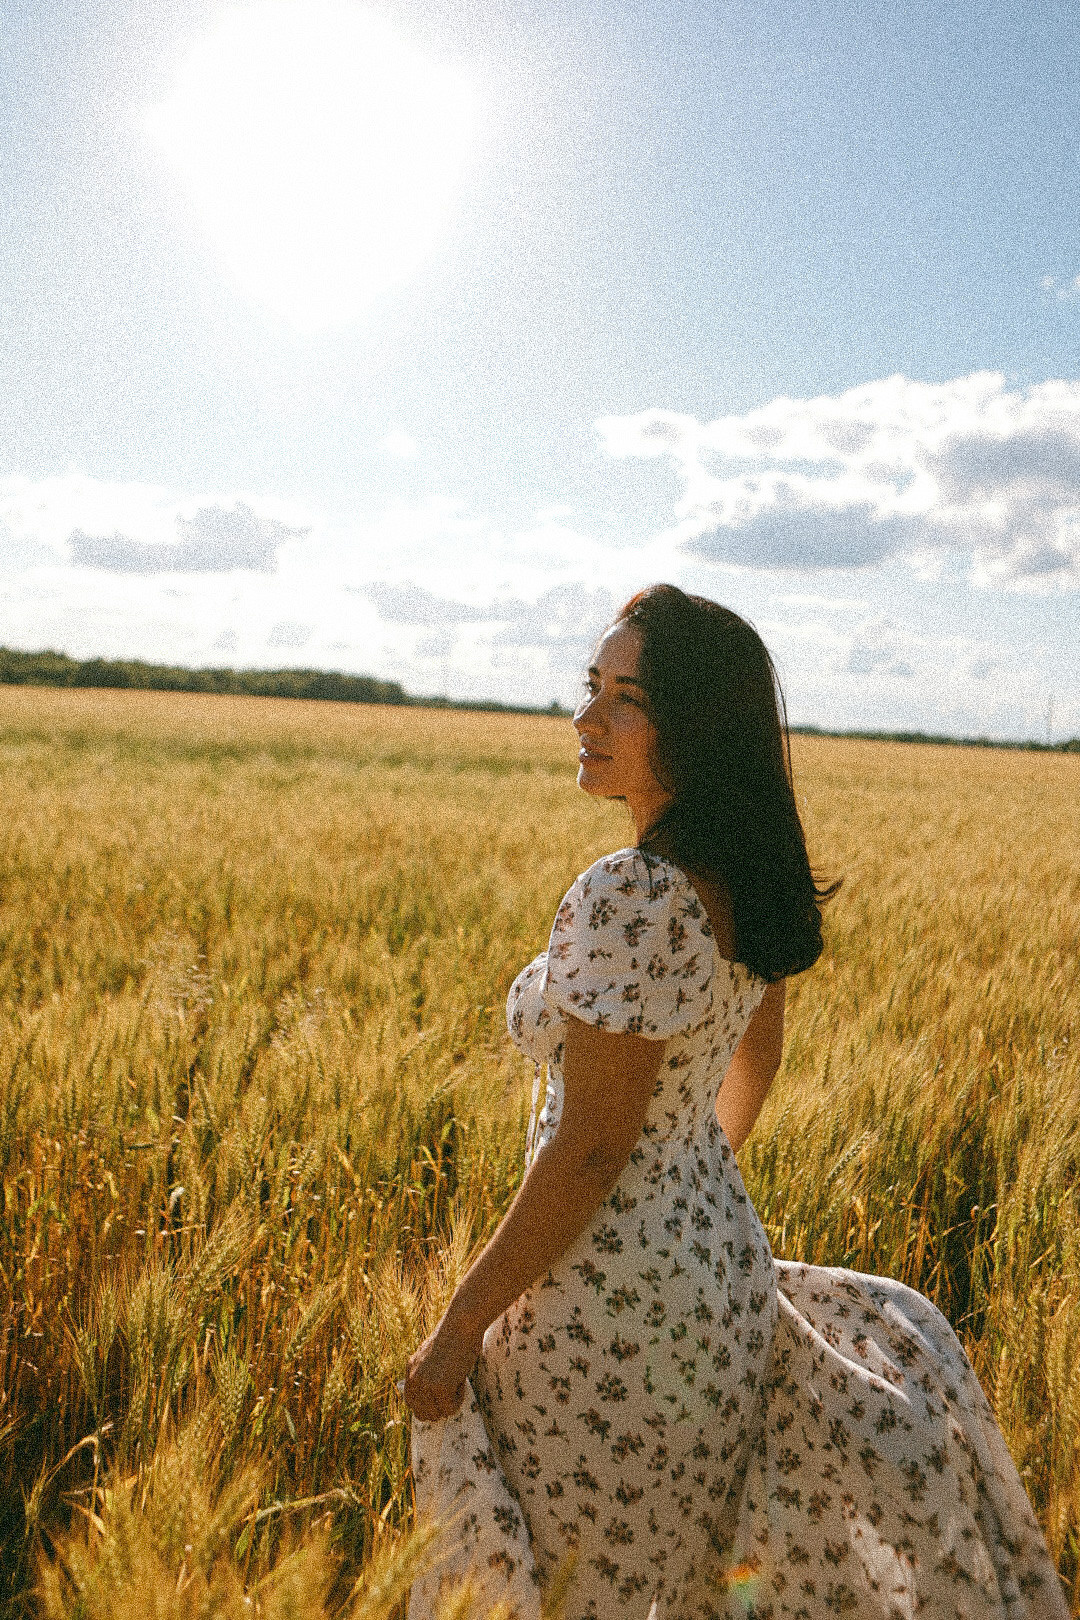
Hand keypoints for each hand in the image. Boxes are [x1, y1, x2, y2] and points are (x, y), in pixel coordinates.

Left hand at [403, 1303, 483, 1421]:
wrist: (461, 1324)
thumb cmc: (454, 1335)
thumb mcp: (432, 1354)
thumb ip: (427, 1372)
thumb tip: (434, 1395)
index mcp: (411, 1369)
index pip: (411, 1402)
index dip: (427, 1406)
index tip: (440, 1401)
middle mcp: (414, 1378)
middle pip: (422, 1413)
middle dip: (438, 1408)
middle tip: (452, 1394)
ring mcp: (426, 1384)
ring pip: (437, 1413)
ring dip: (450, 1403)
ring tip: (457, 1383)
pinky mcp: (440, 1387)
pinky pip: (450, 1408)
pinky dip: (459, 1399)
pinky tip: (461, 1381)